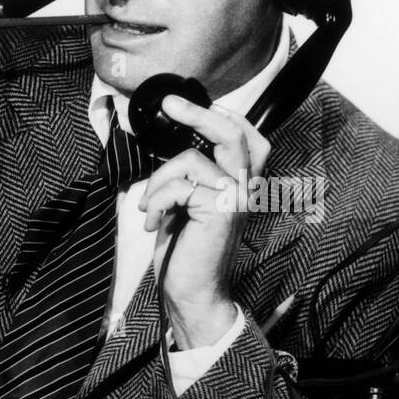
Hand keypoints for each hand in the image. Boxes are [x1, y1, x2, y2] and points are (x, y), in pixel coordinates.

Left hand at [138, 94, 269, 348]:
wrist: (192, 292)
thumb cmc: (186, 250)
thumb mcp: (188, 203)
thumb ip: (192, 174)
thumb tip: (173, 139)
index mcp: (241, 185)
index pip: (248, 139)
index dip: (224, 116)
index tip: (187, 105)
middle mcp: (246, 189)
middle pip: (231, 133)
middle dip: (197, 113)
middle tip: (169, 105)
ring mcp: (236, 199)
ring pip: (191, 159)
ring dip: (158, 180)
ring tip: (150, 206)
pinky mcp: (220, 211)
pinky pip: (178, 185)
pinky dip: (155, 201)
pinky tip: (153, 221)